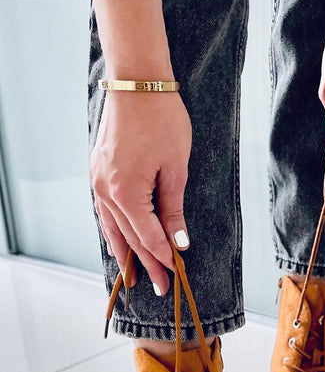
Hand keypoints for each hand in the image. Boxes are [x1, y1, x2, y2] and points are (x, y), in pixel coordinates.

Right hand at [89, 91, 191, 294]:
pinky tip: (120, 240)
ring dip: (125, 252)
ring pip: (112, 227)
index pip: (148, 236)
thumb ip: (173, 210)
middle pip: (129, 238)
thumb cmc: (162, 121)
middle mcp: (106, 192)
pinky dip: (114, 229)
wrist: (137, 83)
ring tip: (134, 276)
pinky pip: (105, 211)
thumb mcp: (175, 169)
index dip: (164, 257)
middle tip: (162, 288)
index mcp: (127, 194)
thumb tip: (179, 242)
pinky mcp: (98, 172)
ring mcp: (98, 181)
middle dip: (147, 263)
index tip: (177, 274)